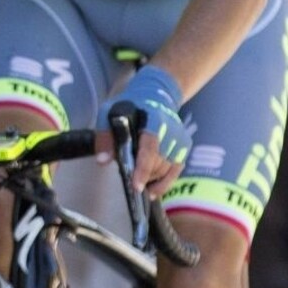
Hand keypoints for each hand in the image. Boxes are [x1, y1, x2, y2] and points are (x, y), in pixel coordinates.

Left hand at [97, 65, 189, 197]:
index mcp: (154, 120)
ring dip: (151, 179)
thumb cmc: (129, 105)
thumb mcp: (109, 113)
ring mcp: (181, 140)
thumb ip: (105, 136)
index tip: (136, 185)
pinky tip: (151, 192)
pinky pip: (175, 171)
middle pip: (158, 163)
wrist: (155, 96)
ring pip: (166, 169)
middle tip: (128, 177)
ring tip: (137, 182)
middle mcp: (172, 131)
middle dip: (142, 175)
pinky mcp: (185, 147)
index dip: (143, 168)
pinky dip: (163, 184)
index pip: (150, 148)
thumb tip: (102, 161)